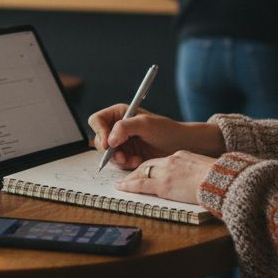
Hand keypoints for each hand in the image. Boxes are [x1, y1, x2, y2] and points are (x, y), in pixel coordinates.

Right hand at [87, 104, 224, 170]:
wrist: (180, 145)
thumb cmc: (167, 130)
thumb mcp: (146, 124)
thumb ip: (125, 127)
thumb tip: (109, 140)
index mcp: (119, 113)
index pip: (97, 120)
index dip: (100, 132)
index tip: (108, 143)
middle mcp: (117, 127)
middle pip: (99, 139)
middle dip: (109, 150)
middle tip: (122, 156)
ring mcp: (121, 142)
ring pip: (107, 153)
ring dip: (118, 159)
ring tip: (133, 160)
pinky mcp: (127, 154)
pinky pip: (117, 162)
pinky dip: (125, 164)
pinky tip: (137, 162)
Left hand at [116, 151, 216, 204]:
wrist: (219, 181)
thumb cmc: (218, 178)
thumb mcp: (205, 167)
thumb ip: (194, 170)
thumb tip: (195, 178)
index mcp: (181, 156)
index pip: (161, 161)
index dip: (151, 166)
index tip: (146, 170)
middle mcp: (171, 161)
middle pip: (148, 165)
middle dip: (136, 171)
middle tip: (127, 177)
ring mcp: (166, 173)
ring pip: (141, 173)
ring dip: (129, 179)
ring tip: (121, 184)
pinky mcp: (163, 185)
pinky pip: (141, 185)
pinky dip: (129, 186)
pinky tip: (121, 187)